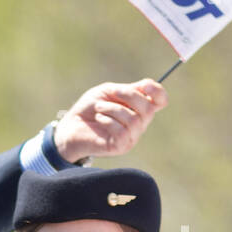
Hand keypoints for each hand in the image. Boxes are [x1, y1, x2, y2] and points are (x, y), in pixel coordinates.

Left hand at [53, 79, 167, 163]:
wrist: (69, 127)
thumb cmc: (89, 109)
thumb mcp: (107, 92)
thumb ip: (128, 89)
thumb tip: (147, 86)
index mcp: (139, 108)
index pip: (161, 100)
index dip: (157, 91)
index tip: (144, 85)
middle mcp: (139, 123)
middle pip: (149, 109)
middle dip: (129, 96)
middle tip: (111, 94)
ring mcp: (131, 137)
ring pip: (134, 120)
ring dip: (113, 109)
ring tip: (99, 109)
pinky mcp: (121, 147)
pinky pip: (123, 132)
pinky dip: (109, 121)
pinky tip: (99, 119)